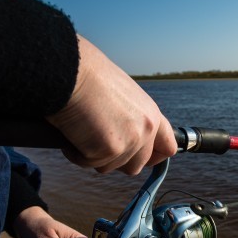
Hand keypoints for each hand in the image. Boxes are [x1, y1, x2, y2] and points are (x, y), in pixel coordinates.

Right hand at [46, 34, 176, 174]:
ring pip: (108, 167)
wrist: (70, 70)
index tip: (141, 158)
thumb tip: (122, 137)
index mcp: (151, 115)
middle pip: (135, 166)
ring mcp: (130, 141)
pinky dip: (75, 152)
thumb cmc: (88, 77)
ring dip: (91, 154)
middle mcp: (146, 130)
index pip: (167, 148)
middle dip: (114, 160)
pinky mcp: (110, 149)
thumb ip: (131, 119)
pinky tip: (71, 130)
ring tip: (81, 129)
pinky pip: (88, 163)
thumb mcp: (122, 96)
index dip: (153, 157)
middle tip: (95, 142)